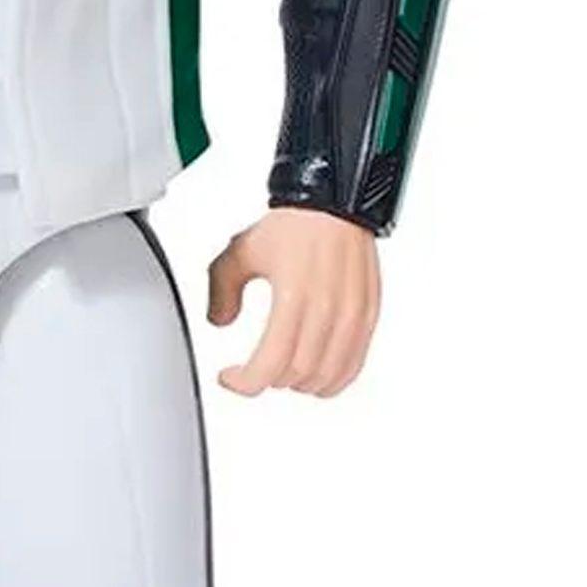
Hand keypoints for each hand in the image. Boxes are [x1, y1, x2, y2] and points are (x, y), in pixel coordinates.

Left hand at [206, 208, 380, 397]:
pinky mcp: (368, 315)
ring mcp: (352, 315)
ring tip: (282, 373)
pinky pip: (354, 364)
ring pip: (327, 377)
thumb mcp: (239, 253)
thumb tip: (219, 322)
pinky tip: (315, 376)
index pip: (270, 364)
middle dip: (268, 380)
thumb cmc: (292, 224)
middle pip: (296, 374)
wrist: (333, 202)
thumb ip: (221, 291)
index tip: (229, 377)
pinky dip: (332, 379)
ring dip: (299, 384)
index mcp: (294, 296)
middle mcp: (328, 309)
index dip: (245, 382)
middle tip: (254, 371)